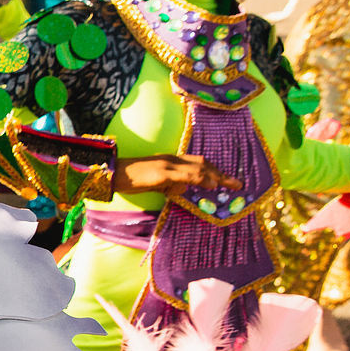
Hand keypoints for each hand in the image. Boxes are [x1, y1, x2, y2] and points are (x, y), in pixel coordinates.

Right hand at [111, 153, 241, 196]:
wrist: (111, 173)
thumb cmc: (129, 179)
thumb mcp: (154, 182)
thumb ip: (170, 185)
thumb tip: (183, 191)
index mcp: (171, 161)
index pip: (199, 163)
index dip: (215, 170)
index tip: (228, 180)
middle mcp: (172, 159)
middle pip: (203, 163)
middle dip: (223, 173)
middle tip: (239, 184)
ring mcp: (167, 165)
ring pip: (198, 168)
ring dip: (217, 176)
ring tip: (232, 185)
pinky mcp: (161, 172)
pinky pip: (185, 175)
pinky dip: (200, 178)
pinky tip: (211, 184)